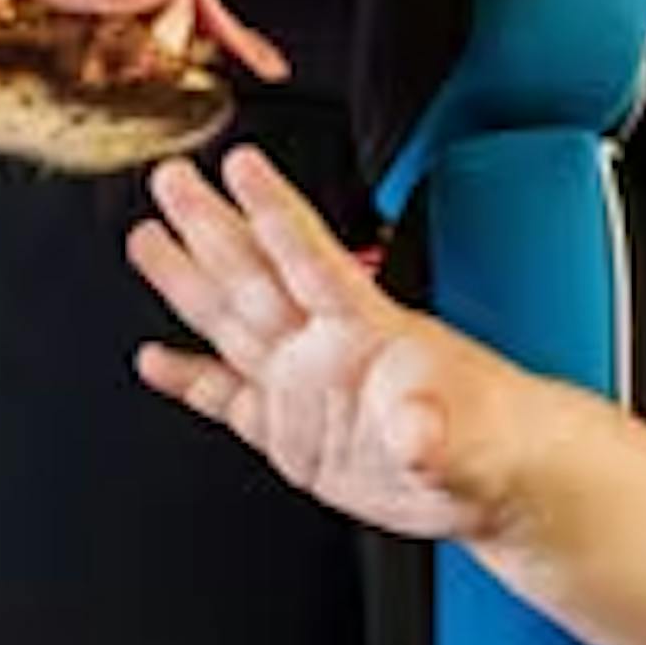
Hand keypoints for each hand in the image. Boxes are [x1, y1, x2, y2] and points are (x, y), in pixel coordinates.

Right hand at [128, 147, 523, 541]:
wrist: (497, 478)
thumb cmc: (494, 439)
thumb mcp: (468, 440)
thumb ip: (433, 432)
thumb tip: (416, 431)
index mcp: (368, 331)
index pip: (311, 259)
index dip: (275, 212)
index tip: (242, 166)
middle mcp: (325, 348)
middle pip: (255, 274)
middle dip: (211, 225)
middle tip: (171, 177)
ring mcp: (304, 386)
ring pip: (231, 321)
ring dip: (187, 280)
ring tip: (148, 238)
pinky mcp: (292, 432)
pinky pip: (226, 398)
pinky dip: (188, 379)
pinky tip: (155, 359)